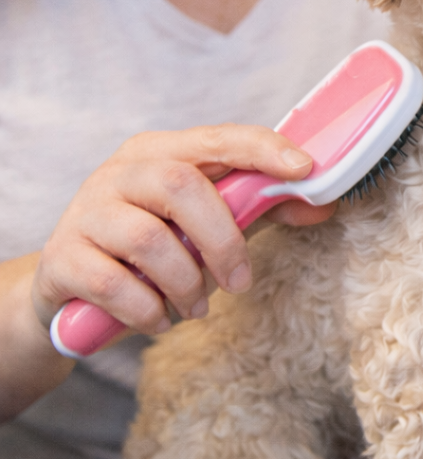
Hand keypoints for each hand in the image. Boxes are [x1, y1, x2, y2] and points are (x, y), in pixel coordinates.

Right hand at [31, 124, 333, 340]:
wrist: (71, 283)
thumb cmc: (156, 243)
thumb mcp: (209, 221)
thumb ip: (261, 208)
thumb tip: (323, 204)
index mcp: (161, 151)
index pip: (219, 138)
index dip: (263, 149)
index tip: (304, 169)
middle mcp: (121, 171)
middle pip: (181, 185)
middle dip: (222, 240)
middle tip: (240, 283)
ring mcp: (87, 211)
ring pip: (149, 239)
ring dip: (186, 283)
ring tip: (197, 307)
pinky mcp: (63, 258)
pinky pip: (113, 283)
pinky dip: (147, 310)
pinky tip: (159, 320)